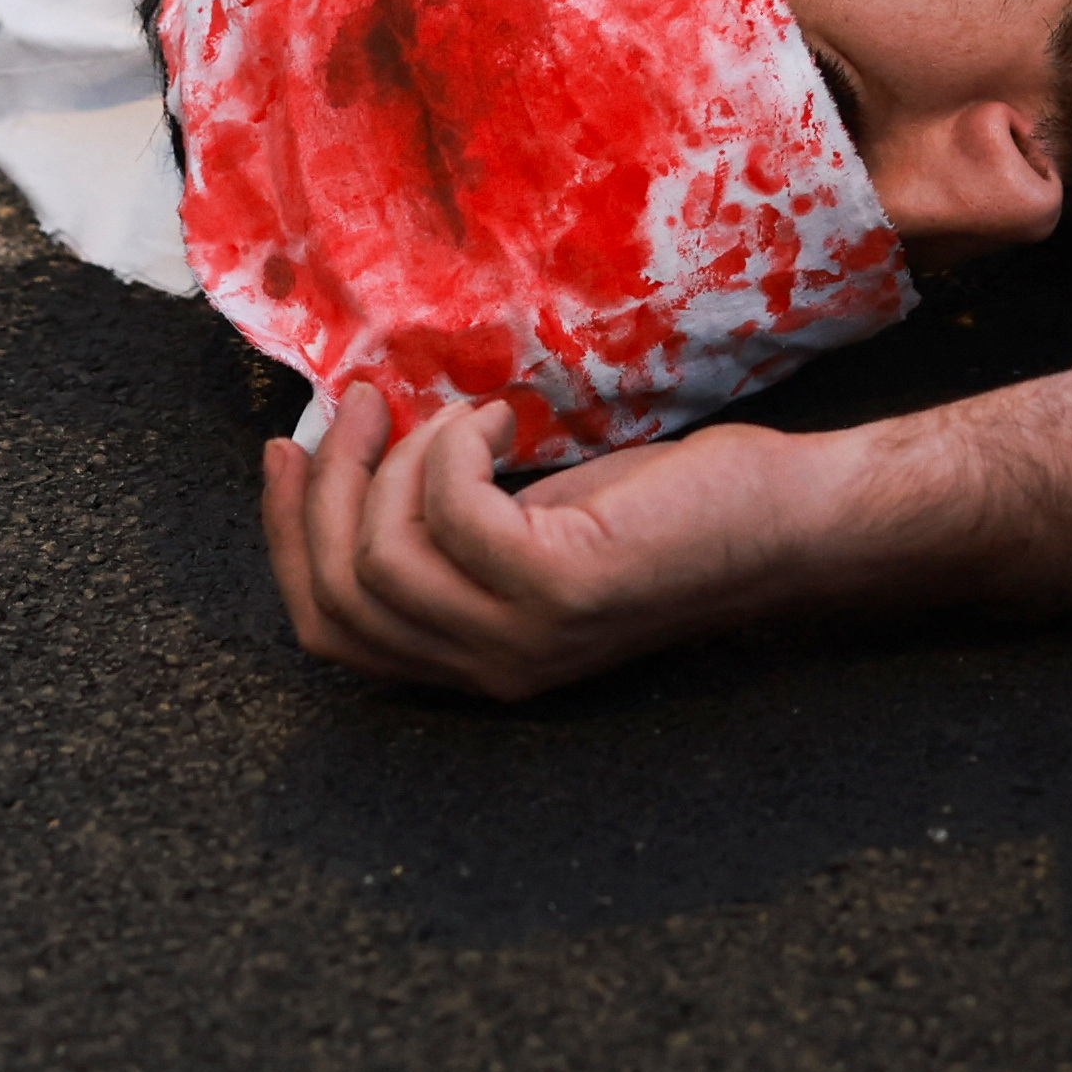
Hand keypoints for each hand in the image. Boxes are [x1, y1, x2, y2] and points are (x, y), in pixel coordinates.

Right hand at [260, 384, 821, 697]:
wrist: (787, 524)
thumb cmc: (673, 513)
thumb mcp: (538, 525)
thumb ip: (454, 524)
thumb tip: (359, 454)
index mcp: (472, 658)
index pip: (332, 631)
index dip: (287, 540)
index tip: (284, 452)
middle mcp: (488, 667)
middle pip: (337, 597)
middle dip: (320, 491)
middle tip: (355, 405)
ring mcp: (522, 637)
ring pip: (379, 556)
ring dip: (393, 461)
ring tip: (450, 412)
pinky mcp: (560, 588)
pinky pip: (450, 513)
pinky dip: (453, 447)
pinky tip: (501, 419)